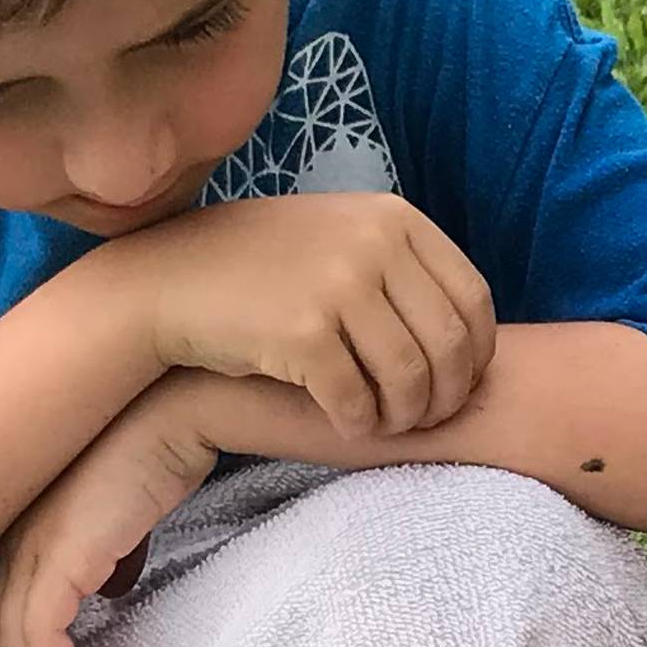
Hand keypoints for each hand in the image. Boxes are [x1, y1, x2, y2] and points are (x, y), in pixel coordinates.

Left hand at [0, 391, 218, 646]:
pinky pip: (40, 640)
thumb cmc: (155, 451)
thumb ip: (105, 553)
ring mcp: (28, 548)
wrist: (172, 415)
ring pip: (12, 646)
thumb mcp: (121, 511)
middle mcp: (9, 535)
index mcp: (16, 522)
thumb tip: (111, 589)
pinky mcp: (58, 561)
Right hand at [118, 195, 494, 437]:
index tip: (458, 384)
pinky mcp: (301, 332)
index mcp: (394, 219)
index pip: (473, 298)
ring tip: (385, 424)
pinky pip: (355, 400)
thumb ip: (403, 269)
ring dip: (403, 416)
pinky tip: (346, 427)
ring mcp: (337, 285)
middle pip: (449, 344)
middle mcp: (373, 244)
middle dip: (446, 396)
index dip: (476, 354)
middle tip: (426, 420)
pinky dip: (358, 424)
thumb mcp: (342, 238)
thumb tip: (473, 334)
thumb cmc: (263, 270)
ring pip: (409, 378)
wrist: (170, 279)